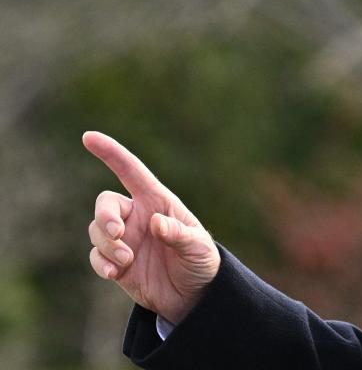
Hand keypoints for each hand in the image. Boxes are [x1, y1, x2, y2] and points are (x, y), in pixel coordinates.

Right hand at [85, 131, 220, 324]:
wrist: (194, 295)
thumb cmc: (201, 261)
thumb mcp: (198, 246)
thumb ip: (178, 234)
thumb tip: (156, 223)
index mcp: (158, 201)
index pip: (131, 171)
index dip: (111, 153)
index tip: (89, 137)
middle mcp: (137, 216)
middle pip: (106, 203)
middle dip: (105, 215)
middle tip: (117, 233)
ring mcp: (125, 238)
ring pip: (97, 230)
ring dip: (107, 244)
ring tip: (127, 261)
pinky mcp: (115, 261)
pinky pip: (96, 255)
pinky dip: (100, 262)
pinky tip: (114, 273)